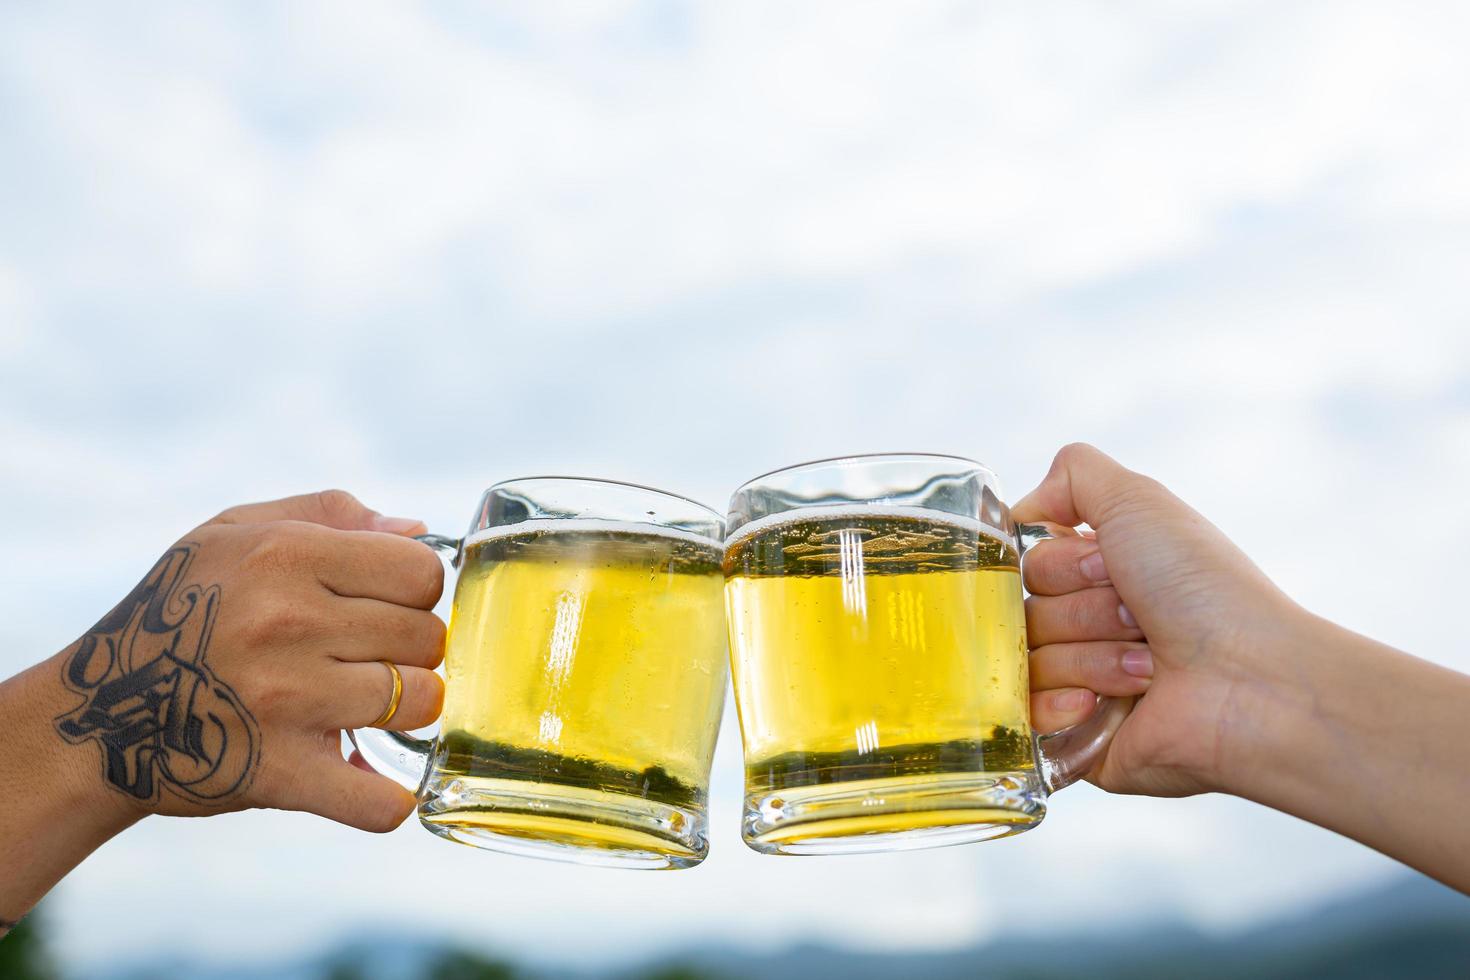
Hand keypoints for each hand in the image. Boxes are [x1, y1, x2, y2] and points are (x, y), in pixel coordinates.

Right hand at [49, 490, 445, 829]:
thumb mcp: (232, 532)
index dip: (417, 591)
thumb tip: (417, 530)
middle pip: (426, 638)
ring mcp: (286, 701)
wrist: (92, 718)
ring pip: (419, 704)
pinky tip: (371, 780)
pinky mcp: (278, 772)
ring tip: (365, 708)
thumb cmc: (175, 613)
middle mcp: (288, 622)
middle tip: (372, 660)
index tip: (389, 606)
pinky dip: (386, 799)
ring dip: (404, 712)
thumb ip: (331, 515)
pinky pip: (375, 799)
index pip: (421, 572)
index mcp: (286, 555)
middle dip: (412, 650)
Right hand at [1015, 443, 1304, 796]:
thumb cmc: (1207, 593)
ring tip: (1148, 670)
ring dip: (1091, 660)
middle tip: (1139, 622)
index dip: (1066, 566)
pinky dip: (1065, 706)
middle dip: (1083, 613)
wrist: (1251, 684)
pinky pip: (1026, 717)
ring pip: (1027, 662)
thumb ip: (1073, 474)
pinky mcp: (1074, 742)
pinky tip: (1107, 707)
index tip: (1113, 569)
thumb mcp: (1140, 502)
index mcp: (1102, 578)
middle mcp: (1089, 630)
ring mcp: (1080, 688)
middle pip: (1025, 613)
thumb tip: (1021, 507)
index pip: (1031, 565)